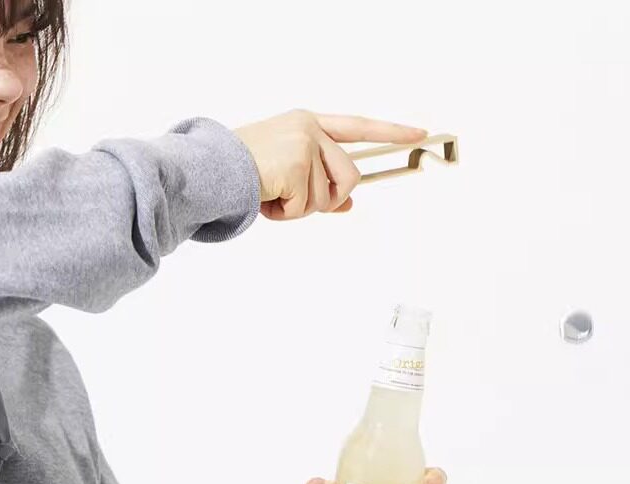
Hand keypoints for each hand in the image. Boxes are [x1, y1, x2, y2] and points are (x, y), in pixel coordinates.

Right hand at [234, 109, 427, 220]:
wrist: (211, 169)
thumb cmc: (242, 172)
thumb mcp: (287, 174)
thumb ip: (320, 183)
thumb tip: (349, 204)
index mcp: (308, 123)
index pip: (358, 126)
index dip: (390, 131)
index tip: (418, 133)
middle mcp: (310, 128)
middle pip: (349, 176)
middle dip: (329, 198)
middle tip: (294, 201)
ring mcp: (305, 144)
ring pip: (329, 196)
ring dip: (301, 208)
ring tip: (273, 196)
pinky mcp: (297, 163)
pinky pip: (307, 206)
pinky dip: (286, 214)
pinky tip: (266, 200)